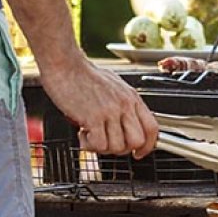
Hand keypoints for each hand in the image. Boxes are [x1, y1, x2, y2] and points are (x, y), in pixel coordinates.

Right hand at [39, 55, 157, 157]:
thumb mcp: (114, 86)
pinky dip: (89, 145)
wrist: (65, 63)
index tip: (139, 152)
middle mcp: (124, 104)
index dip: (148, 145)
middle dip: (122, 149)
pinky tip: (83, 133)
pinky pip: (99, 145)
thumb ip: (123, 104)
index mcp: (131, 97)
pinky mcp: (93, 117)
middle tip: (107, 143)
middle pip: (137, 141)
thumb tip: (125, 122)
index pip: (152, 127)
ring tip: (91, 135)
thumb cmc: (84, 74)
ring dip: (102, 147)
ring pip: (118, 147)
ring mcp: (110, 111)